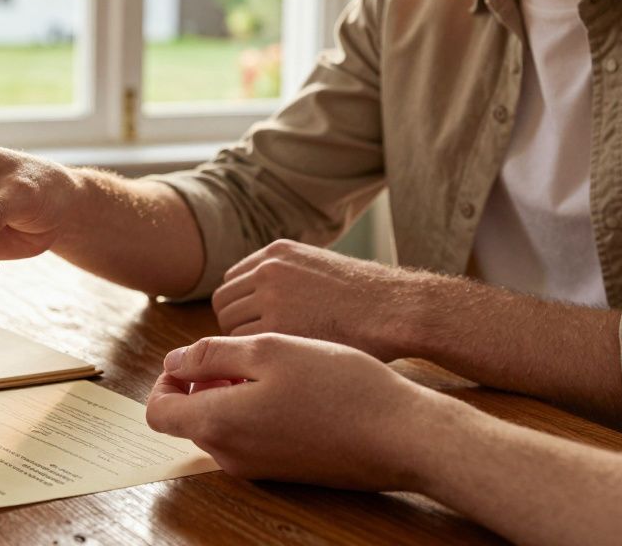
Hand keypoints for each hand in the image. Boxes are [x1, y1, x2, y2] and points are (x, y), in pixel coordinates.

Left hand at [145, 334, 445, 489]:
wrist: (403, 434)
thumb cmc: (340, 385)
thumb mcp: (270, 349)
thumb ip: (211, 355)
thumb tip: (173, 362)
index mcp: (220, 424)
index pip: (158, 412)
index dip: (165, 380)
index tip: (195, 356)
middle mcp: (231, 456)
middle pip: (189, 418)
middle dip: (203, 383)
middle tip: (245, 355)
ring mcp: (258, 468)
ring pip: (221, 425)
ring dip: (232, 394)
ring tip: (276, 367)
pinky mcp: (283, 470)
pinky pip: (250, 437)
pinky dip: (255, 410)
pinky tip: (295, 388)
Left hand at [211, 239, 427, 359]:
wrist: (397, 311)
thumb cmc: (367, 303)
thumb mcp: (321, 271)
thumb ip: (289, 279)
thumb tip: (262, 302)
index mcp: (278, 252)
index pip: (232, 281)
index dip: (241, 308)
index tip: (256, 330)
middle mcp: (268, 270)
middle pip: (224, 303)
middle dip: (235, 328)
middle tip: (259, 352)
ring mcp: (271, 297)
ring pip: (230, 328)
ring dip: (243, 347)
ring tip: (270, 363)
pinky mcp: (277, 328)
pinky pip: (244, 348)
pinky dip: (254, 361)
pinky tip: (276, 370)